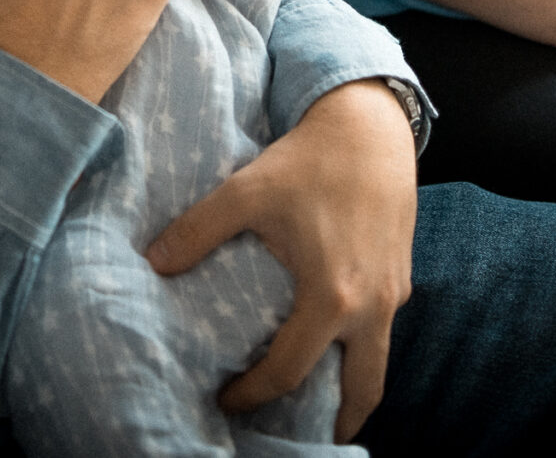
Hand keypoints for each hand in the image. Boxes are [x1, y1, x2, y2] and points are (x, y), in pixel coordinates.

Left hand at [146, 80, 415, 441]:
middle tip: (294, 433)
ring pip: (378, 367)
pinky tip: (332, 345)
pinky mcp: (401, 279)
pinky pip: (384, 335)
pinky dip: (360, 355)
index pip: (289, 371)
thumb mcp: (247, 190)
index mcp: (331, 295)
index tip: (226, 400)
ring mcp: (392, 296)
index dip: (253, 395)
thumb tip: (154, 264)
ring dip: (351, 393)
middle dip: (330, 424)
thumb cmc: (308, 160)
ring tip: (318, 407)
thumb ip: (198, 229)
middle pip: (360, 392)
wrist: (371, 127)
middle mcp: (370, 307)